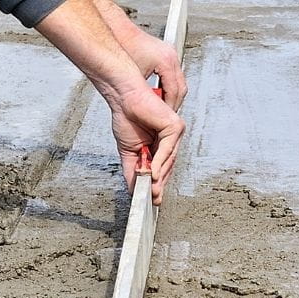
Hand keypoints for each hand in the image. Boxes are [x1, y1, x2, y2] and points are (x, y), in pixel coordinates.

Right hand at [111, 85, 184, 204]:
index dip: (158, 184)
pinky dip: (159, 162)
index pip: (163, 168)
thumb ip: (133, 169)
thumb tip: (134, 189)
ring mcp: (175, 132)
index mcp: (162, 143)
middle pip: (168, 166)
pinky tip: (152, 173)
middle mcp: (171, 139)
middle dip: (159, 184)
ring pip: (168, 160)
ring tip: (151, 189)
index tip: (153, 200)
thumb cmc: (126, 117)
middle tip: (152, 198)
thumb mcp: (128, 151)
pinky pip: (167, 149)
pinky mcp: (175, 126)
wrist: (123, 97)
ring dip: (159, 177)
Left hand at [120, 25, 187, 109]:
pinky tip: (157, 93)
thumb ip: (146, 93)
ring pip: (178, 83)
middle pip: (181, 88)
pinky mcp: (164, 55)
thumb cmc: (122, 47)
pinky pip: (171, 77)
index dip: (169, 107)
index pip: (176, 91)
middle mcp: (171, 57)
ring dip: (170, 96)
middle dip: (173, 103)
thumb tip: (152, 109)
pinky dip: (166, 87)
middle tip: (164, 115)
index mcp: (167, 61)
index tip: (164, 117)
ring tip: (161, 106)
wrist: (117, 30)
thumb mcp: (134, 76)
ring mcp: (169, 55)